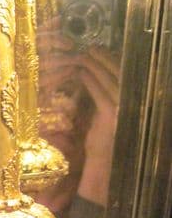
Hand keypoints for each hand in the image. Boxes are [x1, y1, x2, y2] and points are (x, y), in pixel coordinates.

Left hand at [75, 45, 119, 205]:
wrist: (104, 169)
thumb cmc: (104, 146)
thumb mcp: (108, 120)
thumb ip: (106, 101)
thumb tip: (97, 80)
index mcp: (136, 104)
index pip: (128, 76)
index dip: (115, 61)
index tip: (103, 51)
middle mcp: (135, 104)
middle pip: (121, 73)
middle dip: (106, 58)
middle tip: (93, 48)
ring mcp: (124, 109)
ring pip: (110, 79)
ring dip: (96, 65)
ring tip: (86, 55)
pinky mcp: (111, 115)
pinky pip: (99, 91)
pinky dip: (90, 80)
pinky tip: (82, 73)